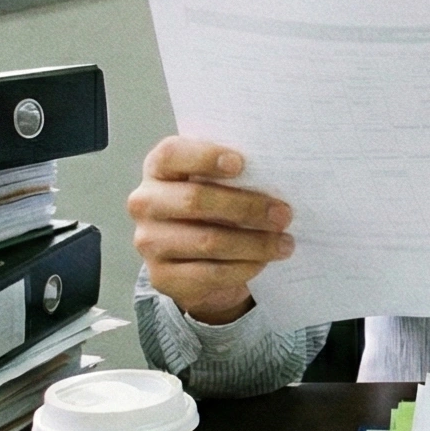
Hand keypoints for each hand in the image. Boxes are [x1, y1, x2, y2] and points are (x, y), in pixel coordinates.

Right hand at [127, 137, 292, 325]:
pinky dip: (243, 267)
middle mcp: (145, 202)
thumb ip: (233, 176)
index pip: (172, 154)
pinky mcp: (162, 276)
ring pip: (208, 241)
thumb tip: (275, 176)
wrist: (196, 262)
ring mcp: (148, 241)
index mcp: (158, 168)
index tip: (241, 163)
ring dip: (254, 243)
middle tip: (283, 214)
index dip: (205, 157)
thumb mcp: (218, 185)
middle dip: (246, 207)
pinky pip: (210, 273)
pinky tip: (263, 262)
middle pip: (195, 200)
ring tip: (284, 243)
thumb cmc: (213, 210)